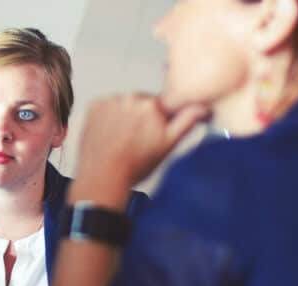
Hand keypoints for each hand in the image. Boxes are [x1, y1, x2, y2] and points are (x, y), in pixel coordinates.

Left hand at [70, 93, 207, 209]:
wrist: (103, 175)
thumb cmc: (135, 165)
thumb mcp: (168, 145)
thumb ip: (187, 121)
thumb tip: (203, 107)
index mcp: (153, 105)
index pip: (163, 105)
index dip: (160, 120)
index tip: (154, 132)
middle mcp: (131, 97)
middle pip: (142, 103)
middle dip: (142, 117)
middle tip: (137, 140)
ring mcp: (111, 101)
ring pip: (124, 104)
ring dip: (124, 116)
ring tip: (121, 139)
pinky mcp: (94, 106)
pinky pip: (106, 106)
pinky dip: (108, 116)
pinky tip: (109, 134)